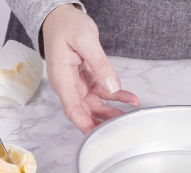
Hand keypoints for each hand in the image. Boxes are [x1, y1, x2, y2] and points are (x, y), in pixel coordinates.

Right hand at [42, 4, 138, 133]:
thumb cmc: (66, 25)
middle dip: (100, 123)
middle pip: (84, 111)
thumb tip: (111, 86)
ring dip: (111, 112)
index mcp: (61, 77)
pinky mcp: (86, 79)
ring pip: (95, 105)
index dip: (84, 124)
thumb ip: (99, 63)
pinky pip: (102, 92)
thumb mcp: (85, 39)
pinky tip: (130, 99)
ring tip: (129, 118)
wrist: (61, 17)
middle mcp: (68, 84)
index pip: (72, 108)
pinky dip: (116, 96)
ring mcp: (77, 83)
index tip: (95, 136)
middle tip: (118, 131)